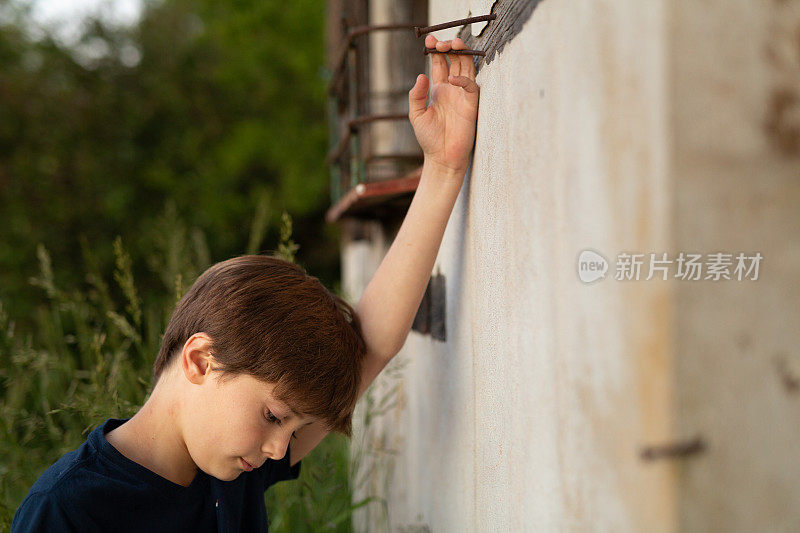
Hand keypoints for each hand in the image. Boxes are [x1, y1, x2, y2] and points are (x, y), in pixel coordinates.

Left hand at [408, 35, 479, 174]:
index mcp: (439, 88)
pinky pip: (472, 86)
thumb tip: (421, 74)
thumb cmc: (429, 138)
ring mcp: (463, 95)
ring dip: (461, 54)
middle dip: (449, 47)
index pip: (440, 62)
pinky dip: (463, 79)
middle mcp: (452, 88)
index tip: (429, 40)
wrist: (442, 158)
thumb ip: (417, 95)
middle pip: (455, 59)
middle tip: (441, 43)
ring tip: (452, 45)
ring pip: (467, 66)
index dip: (436, 50)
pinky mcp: (471, 104)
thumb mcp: (416, 114)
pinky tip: (452, 79)